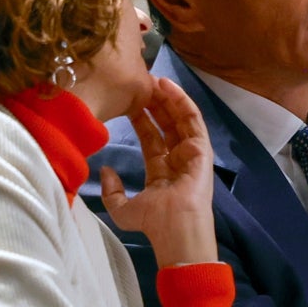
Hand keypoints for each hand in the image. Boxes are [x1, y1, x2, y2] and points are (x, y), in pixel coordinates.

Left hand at [101, 77, 216, 267]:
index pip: (151, 137)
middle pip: (166, 124)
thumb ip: (112, 191)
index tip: (128, 101)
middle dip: (154, 103)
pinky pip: (192, 120)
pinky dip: (182, 102)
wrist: (175, 228)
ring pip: (179, 118)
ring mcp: (191, 153)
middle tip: (140, 83)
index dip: (140, 118)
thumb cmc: (153, 222)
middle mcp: (177, 159)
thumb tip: (105, 170)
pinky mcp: (202, 148)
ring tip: (153, 79)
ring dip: (168, 98)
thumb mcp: (122, 209)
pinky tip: (168, 87)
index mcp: (161, 171)